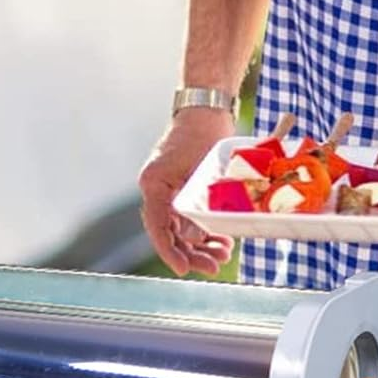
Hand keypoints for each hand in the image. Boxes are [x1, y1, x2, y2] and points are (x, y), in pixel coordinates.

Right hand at [138, 106, 235, 276]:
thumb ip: (198, 204)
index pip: (156, 226)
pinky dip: (203, 231)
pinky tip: (222, 241)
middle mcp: (157, 190)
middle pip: (168, 232)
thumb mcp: (204, 172)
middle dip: (191, 253)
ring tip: (223, 254)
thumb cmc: (205, 133)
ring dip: (199, 245)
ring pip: (179, 229)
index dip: (169, 251)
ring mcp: (168, 191)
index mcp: (154, 183)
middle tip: (214, 266)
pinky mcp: (180, 189)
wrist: (207, 109)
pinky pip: (187, 218)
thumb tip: (199, 239)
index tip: (183, 268)